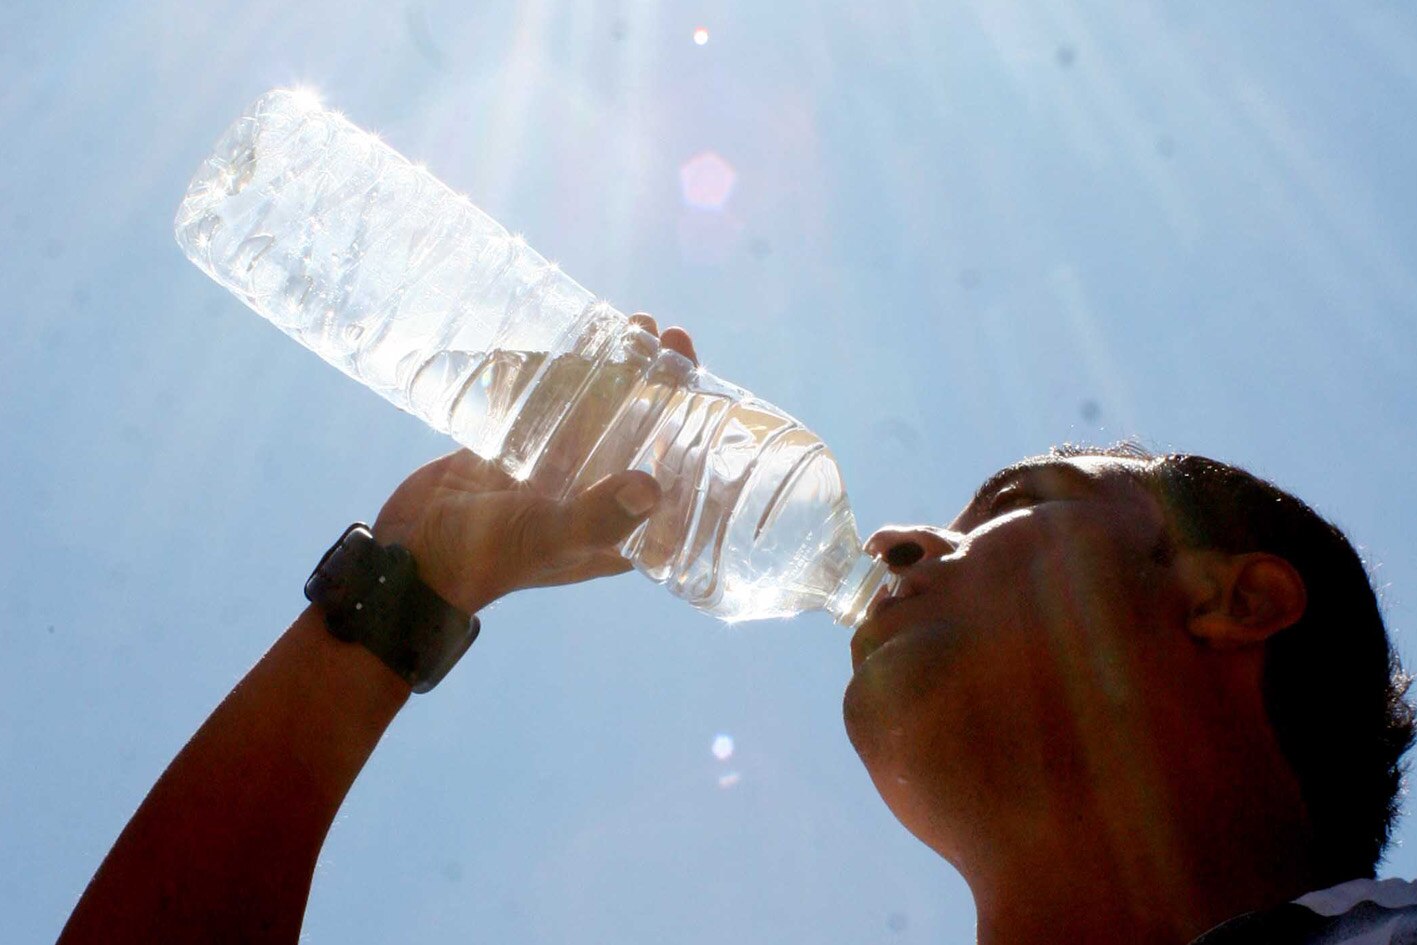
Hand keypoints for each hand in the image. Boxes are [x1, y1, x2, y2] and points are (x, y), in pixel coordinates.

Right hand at [373, 314, 698, 613]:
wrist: (409, 554)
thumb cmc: (484, 558)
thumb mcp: (546, 537)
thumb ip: (595, 516)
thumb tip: (652, 486)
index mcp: (618, 527)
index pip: (672, 472)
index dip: (694, 428)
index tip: (704, 383)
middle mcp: (595, 496)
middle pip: (642, 429)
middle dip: (659, 381)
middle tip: (666, 333)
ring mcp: (556, 470)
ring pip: (600, 410)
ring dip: (619, 368)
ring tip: (633, 324)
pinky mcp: (519, 450)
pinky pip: (552, 405)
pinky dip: (565, 373)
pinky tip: (578, 336)